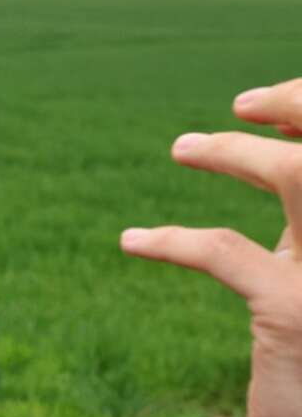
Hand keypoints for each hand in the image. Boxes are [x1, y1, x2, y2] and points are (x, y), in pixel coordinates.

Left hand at [122, 77, 301, 416]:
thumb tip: (277, 147)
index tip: (271, 105)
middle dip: (301, 104)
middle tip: (242, 104)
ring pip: (300, 176)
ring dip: (237, 153)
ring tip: (183, 148)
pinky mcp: (294, 313)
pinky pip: (223, 251)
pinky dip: (171, 240)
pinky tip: (131, 241)